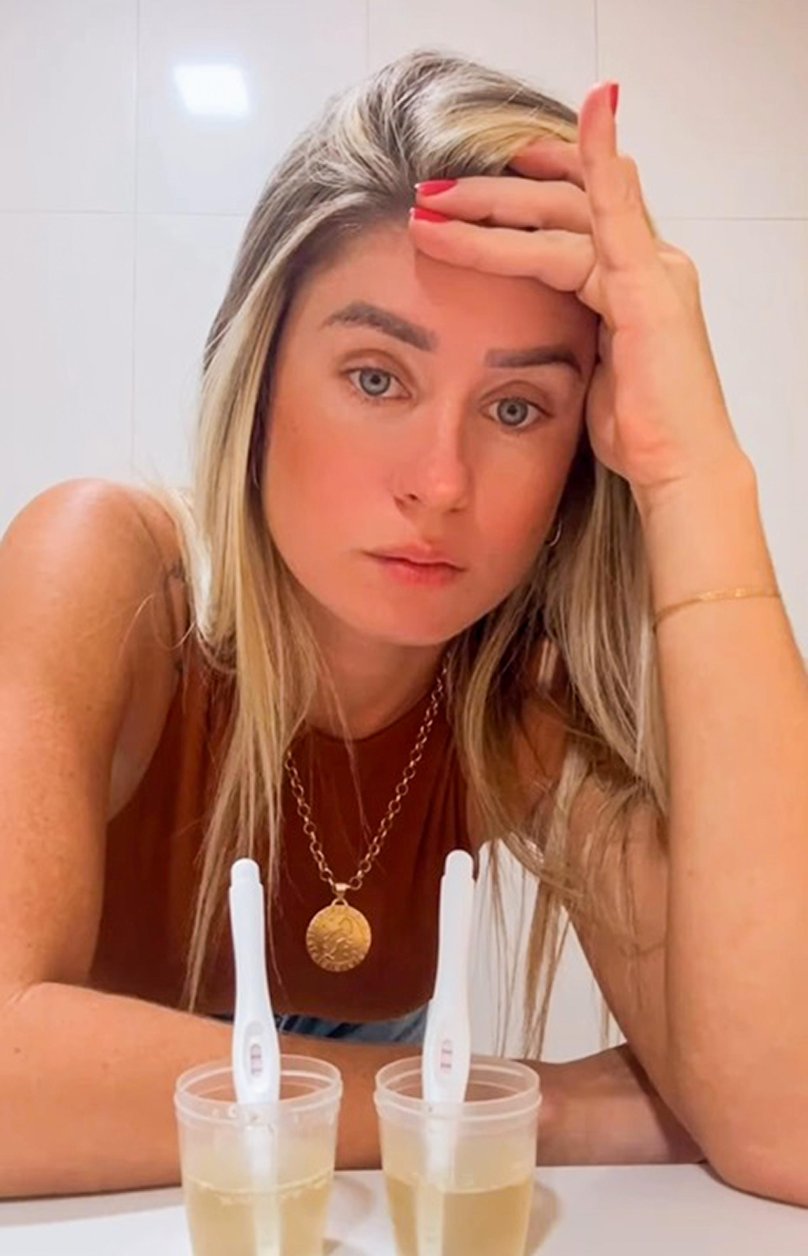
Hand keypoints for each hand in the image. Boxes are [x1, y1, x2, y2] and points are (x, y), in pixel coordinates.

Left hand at [409, 82, 745, 509]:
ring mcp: (652, 270)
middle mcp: (648, 264)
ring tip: (431, 207)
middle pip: (563, 203)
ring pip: (564, 215)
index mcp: (632, 283)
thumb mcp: (591, 372)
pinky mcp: (649, 288)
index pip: (577, 212)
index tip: (475, 184)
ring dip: (492, 207)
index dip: (527, 190)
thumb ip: (571, 333)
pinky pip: (616, 212)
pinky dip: (601, 160)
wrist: (678, 470)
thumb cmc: (639, 433)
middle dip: (492, 194)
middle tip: (431, 191)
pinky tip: (587, 115)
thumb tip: (531, 330)